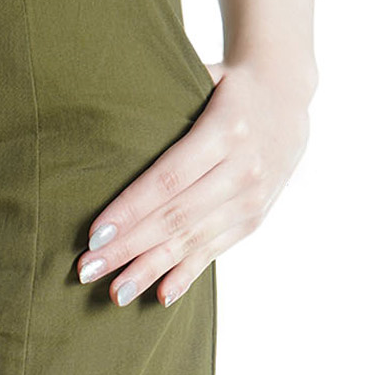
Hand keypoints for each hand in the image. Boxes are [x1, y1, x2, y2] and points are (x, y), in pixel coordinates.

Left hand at [75, 54, 313, 306]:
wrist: (287, 94)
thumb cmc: (226, 87)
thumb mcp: (202, 79)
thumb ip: (164, 103)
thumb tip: (105, 125)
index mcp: (225, 130)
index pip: (168, 179)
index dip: (131, 209)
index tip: (95, 234)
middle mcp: (242, 168)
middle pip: (175, 216)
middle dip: (128, 247)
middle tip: (87, 269)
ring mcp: (251, 198)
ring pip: (193, 240)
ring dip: (151, 270)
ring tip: (115, 293)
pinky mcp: (253, 219)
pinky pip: (214, 252)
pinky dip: (186, 275)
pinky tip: (160, 296)